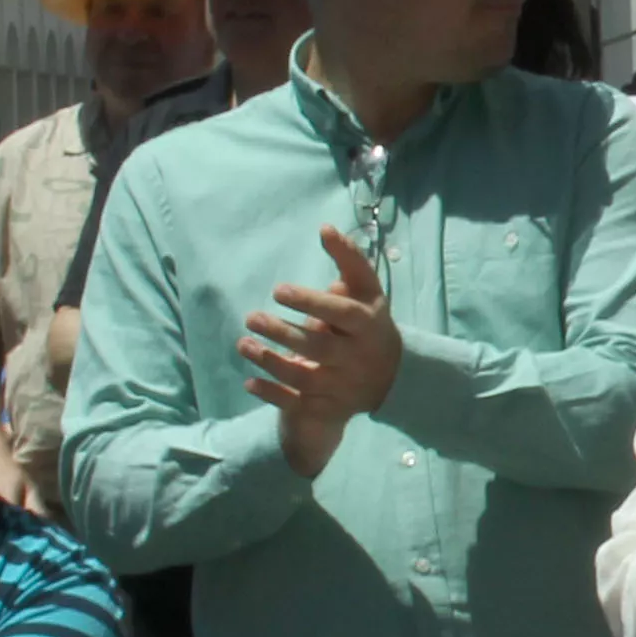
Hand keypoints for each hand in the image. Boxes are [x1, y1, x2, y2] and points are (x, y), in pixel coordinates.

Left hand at [236, 228, 401, 465]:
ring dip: (270, 361)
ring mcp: (342, 386)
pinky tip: (248, 382)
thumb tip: (324, 228)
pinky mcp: (328, 407)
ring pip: (304, 377)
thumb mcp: (368, 291)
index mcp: (369, 326)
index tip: (278, 290)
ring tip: (243, 344)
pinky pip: (297, 404)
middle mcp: (357, 359)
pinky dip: (272, 394)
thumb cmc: (369, 323)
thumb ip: (349, 260)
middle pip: (319, 347)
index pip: (341, 314)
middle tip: (250, 317)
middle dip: (282, 333)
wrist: (392, 377)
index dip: (311, 302)